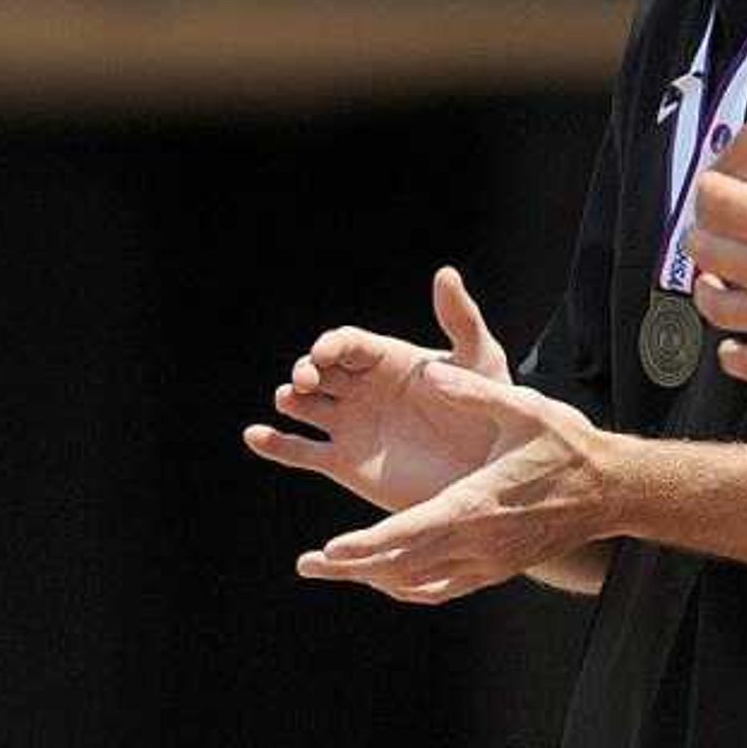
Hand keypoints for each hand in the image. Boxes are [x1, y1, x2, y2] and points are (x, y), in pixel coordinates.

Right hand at [242, 264, 515, 514]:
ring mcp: (351, 426)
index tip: (326, 351)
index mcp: (388, 360)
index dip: (332, 344)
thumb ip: (460, 320)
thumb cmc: (491, 412)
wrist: (488, 475)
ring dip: (289, 400)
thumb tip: (445, 272)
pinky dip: (275, 444)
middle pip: (319, 370)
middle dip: (306, 369)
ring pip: (304, 407)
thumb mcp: (480, 361)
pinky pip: (302, 452)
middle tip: (305, 380)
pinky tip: (255, 436)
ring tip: (288, 400)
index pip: (347, 343)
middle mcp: (363, 389)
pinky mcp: (345, 464)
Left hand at [297, 365, 614, 602]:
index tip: (332, 551)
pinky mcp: (496, 570)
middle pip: (404, 566)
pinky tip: (385, 577)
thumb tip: (429, 373)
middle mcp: (479, 543)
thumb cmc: (567, 446)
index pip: (412, 533)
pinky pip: (442, 588)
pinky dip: (407, 585)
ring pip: (418, 583)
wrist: (611, 491)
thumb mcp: (523, 408)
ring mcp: (488, 563)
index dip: (368, 546)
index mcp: (477, 504)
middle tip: (308, 565)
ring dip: (373, 578)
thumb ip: (472, 392)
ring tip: (333, 569)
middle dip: (352, 568)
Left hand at [688, 94, 746, 382]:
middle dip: (703, 237)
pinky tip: (731, 349)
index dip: (711, 189)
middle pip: (708, 251)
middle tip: (708, 233)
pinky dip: (733, 357)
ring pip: (719, 308)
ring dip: (708, 292)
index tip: (715, 188)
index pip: (717, 199)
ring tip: (710, 284)